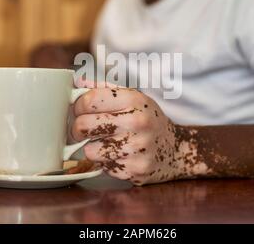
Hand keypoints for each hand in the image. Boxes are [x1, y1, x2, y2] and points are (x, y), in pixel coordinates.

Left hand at [71, 85, 205, 184]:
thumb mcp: (132, 97)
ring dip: (91, 148)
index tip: (80, 110)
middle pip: (83, 126)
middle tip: (83, 130)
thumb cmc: (148, 120)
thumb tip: (77, 83)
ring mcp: (136, 148)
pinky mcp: (134, 170)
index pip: (88, 101)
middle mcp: (136, 123)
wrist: (176, 150)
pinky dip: (105, 162)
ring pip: (89, 150)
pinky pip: (102, 167)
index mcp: (134, 100)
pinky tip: (117, 155)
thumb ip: (104, 89)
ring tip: (103, 143)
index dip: (77, 106)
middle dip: (77, 129)